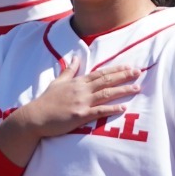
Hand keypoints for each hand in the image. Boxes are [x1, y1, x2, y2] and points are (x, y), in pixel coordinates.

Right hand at [0, 55, 142, 165]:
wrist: (35, 117)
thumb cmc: (46, 101)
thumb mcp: (57, 82)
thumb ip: (69, 70)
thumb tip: (75, 58)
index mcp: (77, 82)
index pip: (100, 73)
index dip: (115, 69)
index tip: (128, 66)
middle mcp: (81, 90)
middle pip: (106, 81)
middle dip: (123, 76)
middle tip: (139, 72)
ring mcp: (81, 102)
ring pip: (106, 94)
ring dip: (123, 90)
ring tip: (137, 87)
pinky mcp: (80, 116)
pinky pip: (99, 111)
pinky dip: (112, 108)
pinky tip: (124, 107)